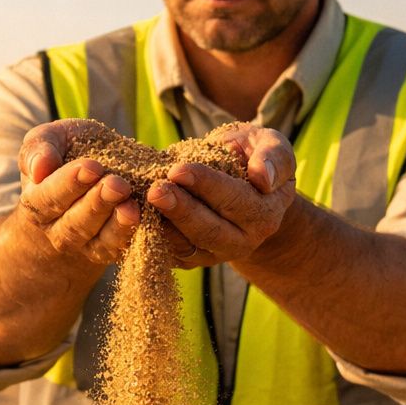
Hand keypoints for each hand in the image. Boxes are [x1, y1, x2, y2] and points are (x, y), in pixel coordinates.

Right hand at [15, 120, 139, 264]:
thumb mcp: (49, 139)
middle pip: (74, 224)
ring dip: (116, 224)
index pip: (48, 198)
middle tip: (118, 184)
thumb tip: (39, 169)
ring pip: (99, 242)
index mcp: (37, 203)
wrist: (91, 175)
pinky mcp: (111, 249)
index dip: (68, 184)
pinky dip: (132, 235)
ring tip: (131, 206)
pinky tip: (144, 217)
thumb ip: (38, 147)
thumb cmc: (66, 153)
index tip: (92, 167)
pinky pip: (120, 249)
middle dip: (97, 203)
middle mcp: (58, 231)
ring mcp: (85, 245)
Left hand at [146, 123, 296, 267]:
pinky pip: (167, 254)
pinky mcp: (190, 258)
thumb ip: (274, 158)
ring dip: (160, 226)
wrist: (242, 185)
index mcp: (265, 214)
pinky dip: (147, 238)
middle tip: (155, 190)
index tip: (179, 170)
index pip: (236, 201)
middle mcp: (242, 240)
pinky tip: (131, 216)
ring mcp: (214, 254)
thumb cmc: (255, 157)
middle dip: (180, 211)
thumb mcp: (272, 146)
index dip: (207, 186)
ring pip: (184, 246)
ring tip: (138, 203)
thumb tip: (263, 178)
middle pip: (209, 231)